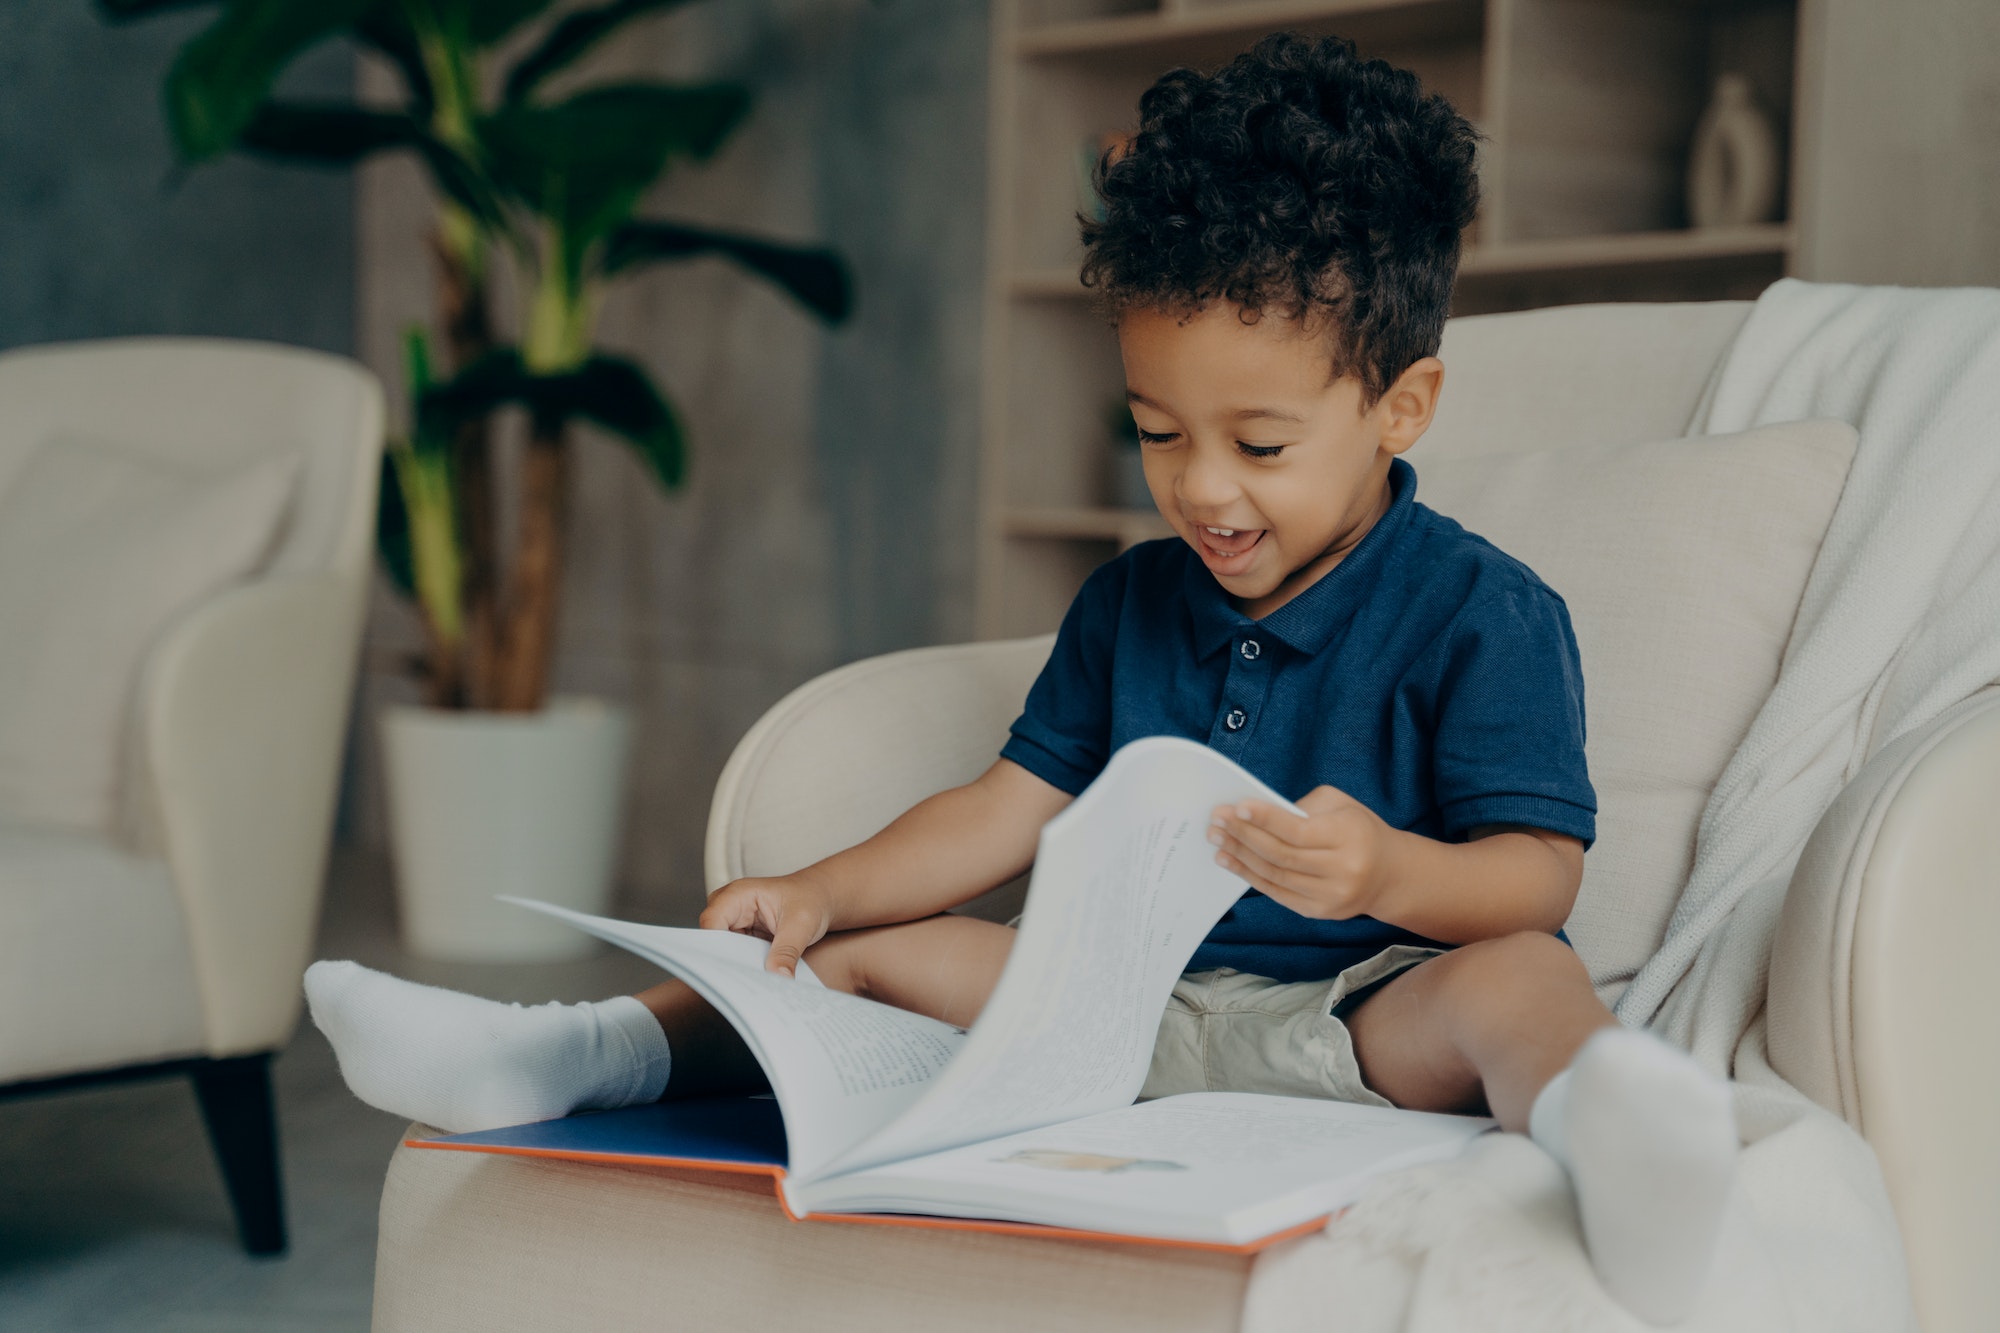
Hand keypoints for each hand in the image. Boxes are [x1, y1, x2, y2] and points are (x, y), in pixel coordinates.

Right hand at [698, 873, 834, 976]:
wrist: (821, 898)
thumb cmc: (810, 900)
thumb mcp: (801, 925)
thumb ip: (787, 952)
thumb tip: (779, 979)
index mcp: (738, 894)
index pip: (712, 923)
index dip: (715, 948)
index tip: (730, 972)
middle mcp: (730, 906)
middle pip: (713, 939)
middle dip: (727, 961)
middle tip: (746, 983)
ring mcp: (734, 922)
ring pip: (723, 951)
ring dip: (737, 966)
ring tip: (755, 983)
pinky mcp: (741, 936)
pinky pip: (735, 955)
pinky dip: (745, 966)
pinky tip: (757, 978)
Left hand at [1207, 785, 1399, 919]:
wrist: (1388, 875)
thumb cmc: (1358, 830)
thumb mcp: (1341, 805)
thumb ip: (1303, 807)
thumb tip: (1259, 814)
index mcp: (1348, 838)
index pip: (1298, 831)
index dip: (1265, 819)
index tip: (1237, 807)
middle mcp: (1341, 871)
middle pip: (1282, 855)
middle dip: (1244, 835)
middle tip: (1217, 821)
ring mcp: (1329, 896)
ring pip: (1275, 876)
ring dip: (1240, 856)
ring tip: (1217, 839)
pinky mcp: (1318, 912)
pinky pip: (1277, 893)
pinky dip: (1250, 876)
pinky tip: (1231, 861)